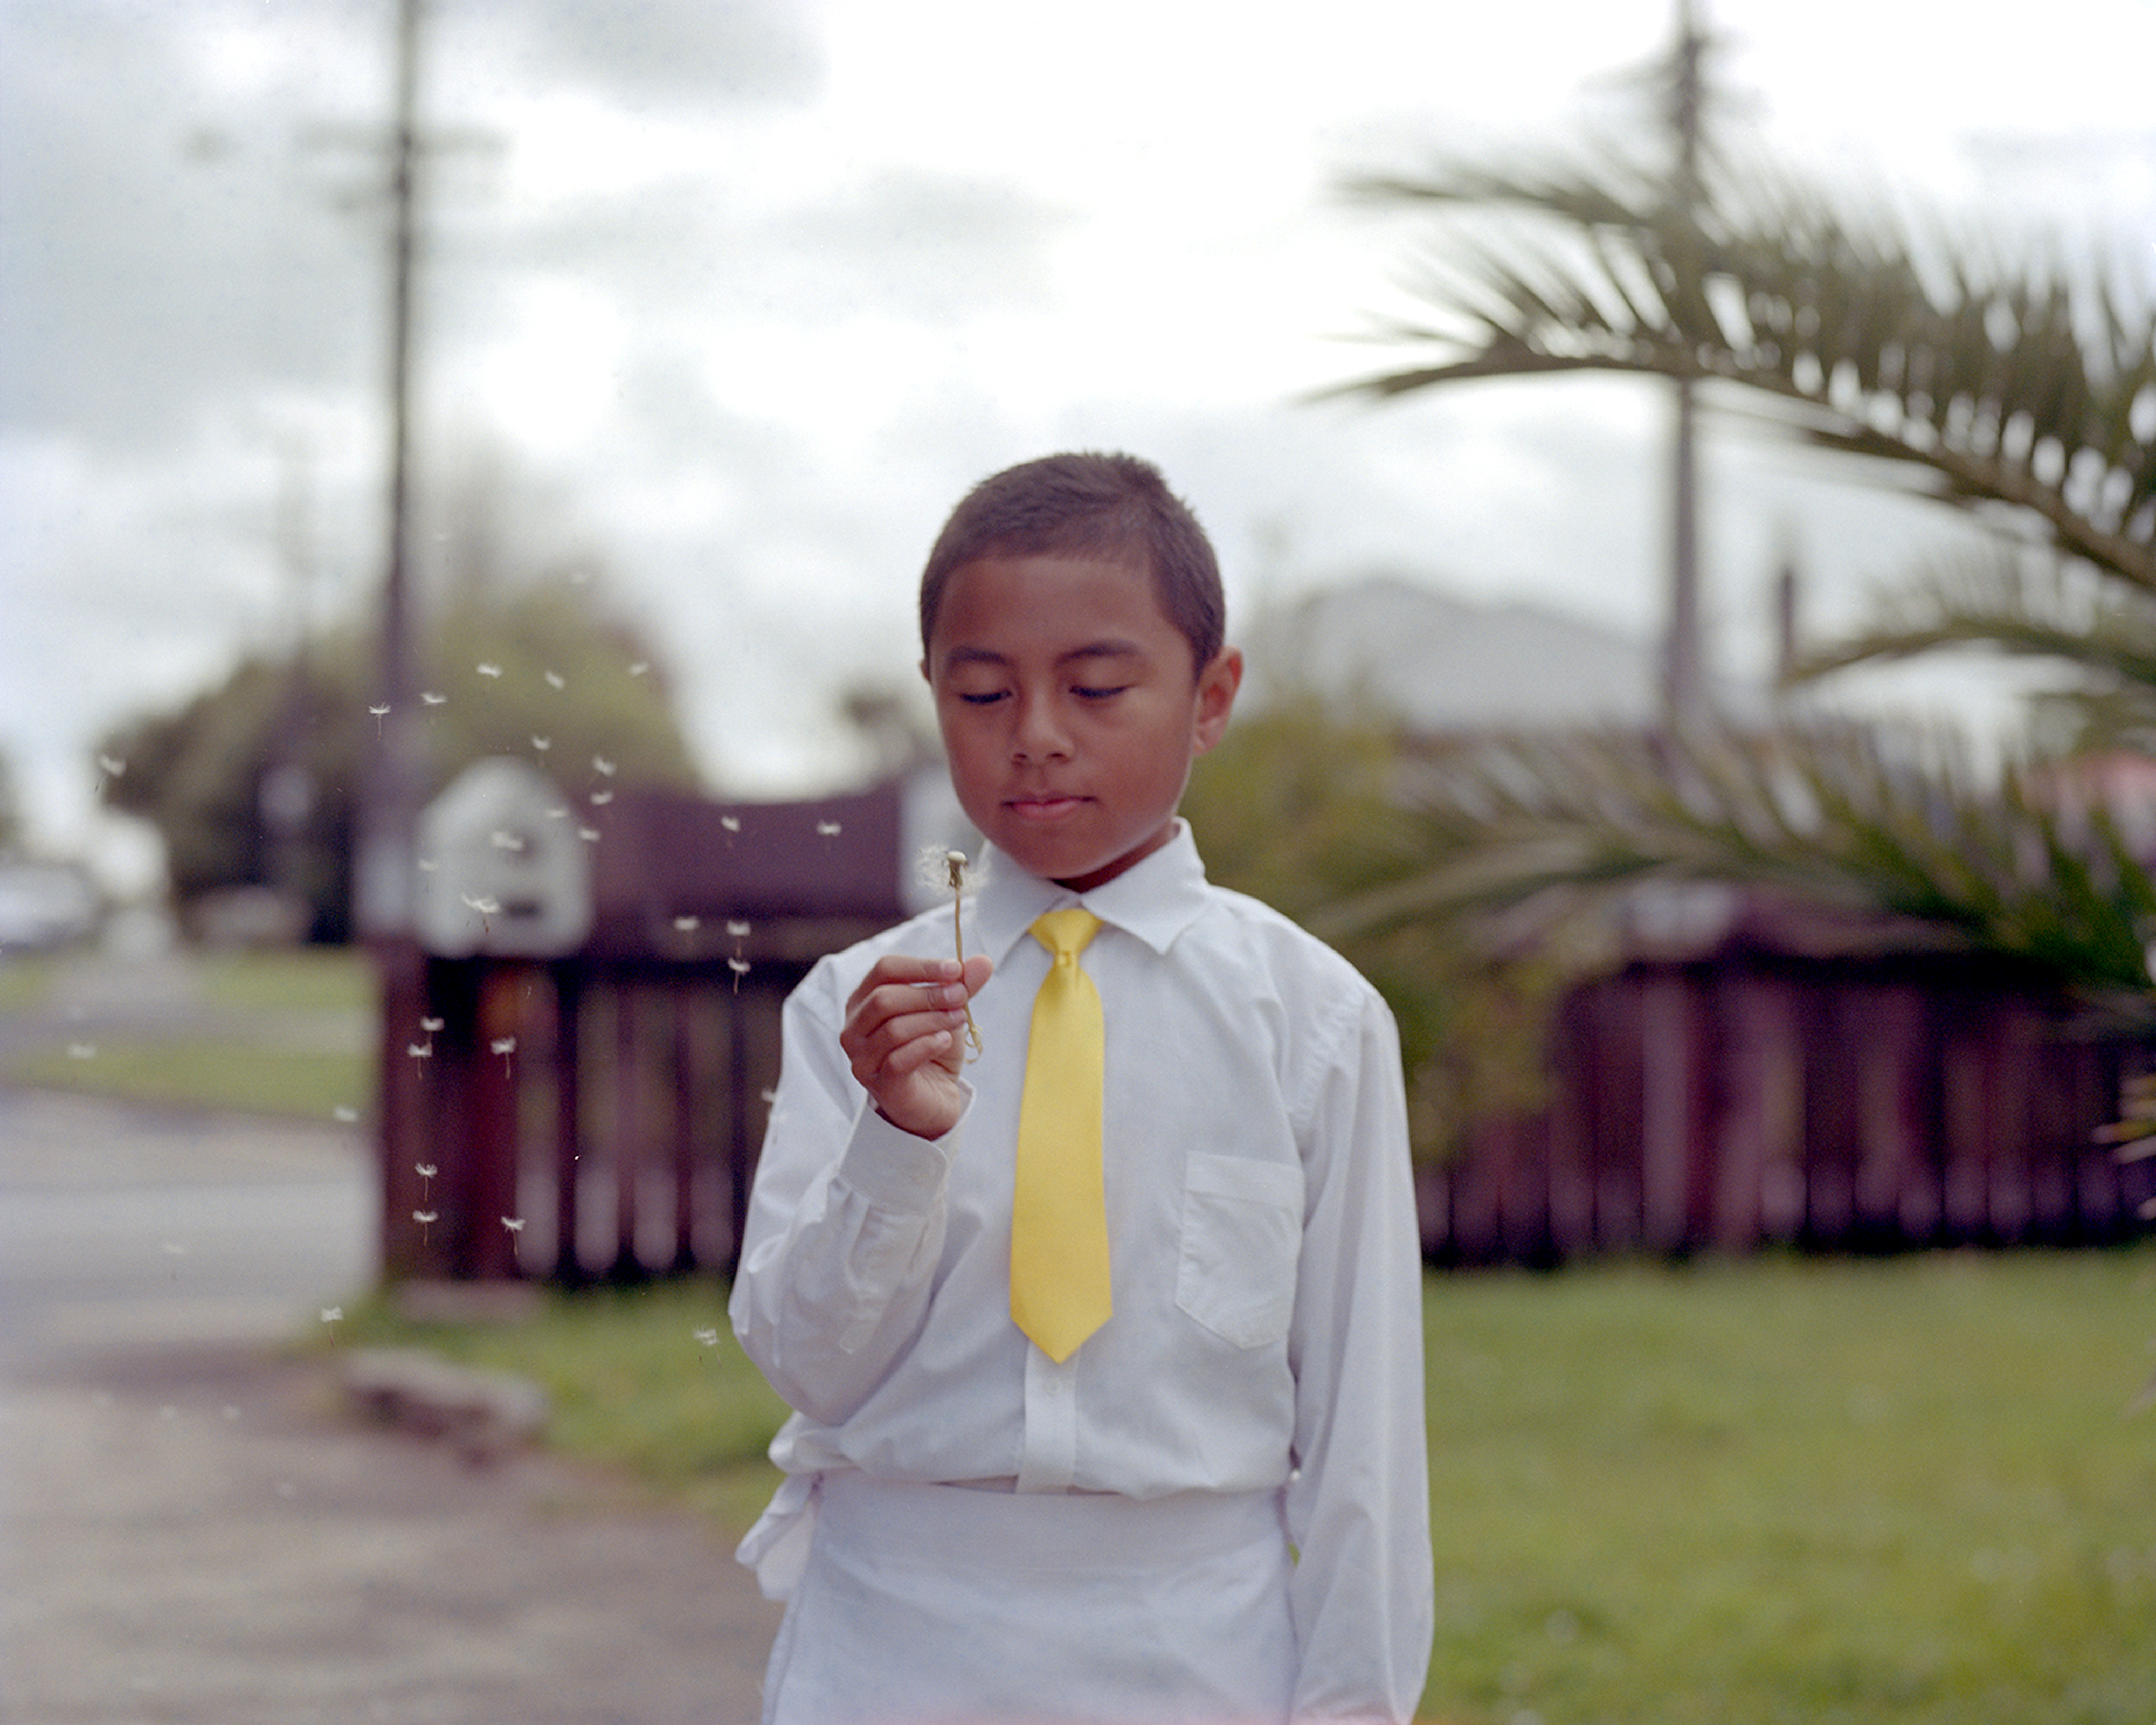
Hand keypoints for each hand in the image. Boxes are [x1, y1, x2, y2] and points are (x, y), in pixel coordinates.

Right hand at [841, 952, 994, 1139]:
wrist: (934, 1098)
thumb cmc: (932, 1049)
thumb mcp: (948, 1011)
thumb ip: (961, 986)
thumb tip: (984, 962)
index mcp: (864, 1000)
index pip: (884, 970)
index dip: (921, 967)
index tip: (956, 970)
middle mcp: (855, 1028)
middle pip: (884, 998)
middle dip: (928, 994)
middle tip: (960, 997)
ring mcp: (862, 1059)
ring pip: (893, 1029)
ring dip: (932, 1020)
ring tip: (959, 1019)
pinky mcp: (880, 1085)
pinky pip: (899, 1060)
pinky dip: (927, 1046)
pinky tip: (945, 1040)